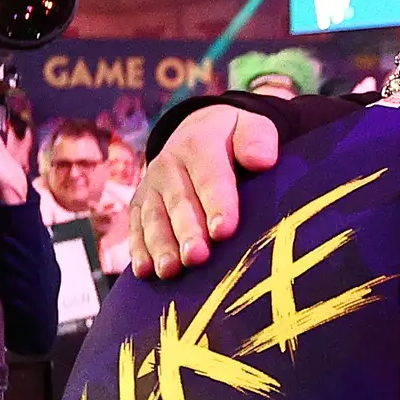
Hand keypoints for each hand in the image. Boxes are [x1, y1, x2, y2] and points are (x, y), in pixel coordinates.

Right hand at [125, 102, 278, 276]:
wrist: (196, 134)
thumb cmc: (233, 141)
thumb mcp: (250, 128)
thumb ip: (258, 139)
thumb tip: (262, 160)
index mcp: (199, 144)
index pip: (210, 176)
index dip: (217, 204)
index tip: (224, 231)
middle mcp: (168, 165)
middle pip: (179, 202)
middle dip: (187, 232)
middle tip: (196, 257)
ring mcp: (151, 187)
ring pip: (155, 219)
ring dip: (161, 246)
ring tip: (170, 270)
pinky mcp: (139, 205)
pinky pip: (136, 228)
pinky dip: (139, 250)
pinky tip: (145, 271)